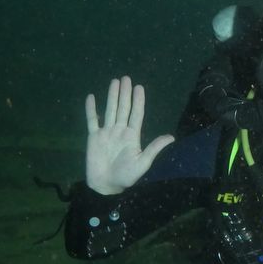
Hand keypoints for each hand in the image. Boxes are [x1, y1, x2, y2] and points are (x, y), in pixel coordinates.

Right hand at [85, 76, 173, 194]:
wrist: (106, 186)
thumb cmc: (126, 176)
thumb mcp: (143, 163)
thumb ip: (154, 148)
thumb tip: (171, 137)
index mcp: (132, 135)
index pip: (136, 113)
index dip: (138, 100)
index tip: (139, 87)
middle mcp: (119, 130)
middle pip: (123, 108)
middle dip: (125, 93)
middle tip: (126, 78)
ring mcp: (106, 132)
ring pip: (109, 110)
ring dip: (112, 96)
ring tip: (114, 82)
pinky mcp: (93, 137)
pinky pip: (92, 120)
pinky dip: (91, 109)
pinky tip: (91, 97)